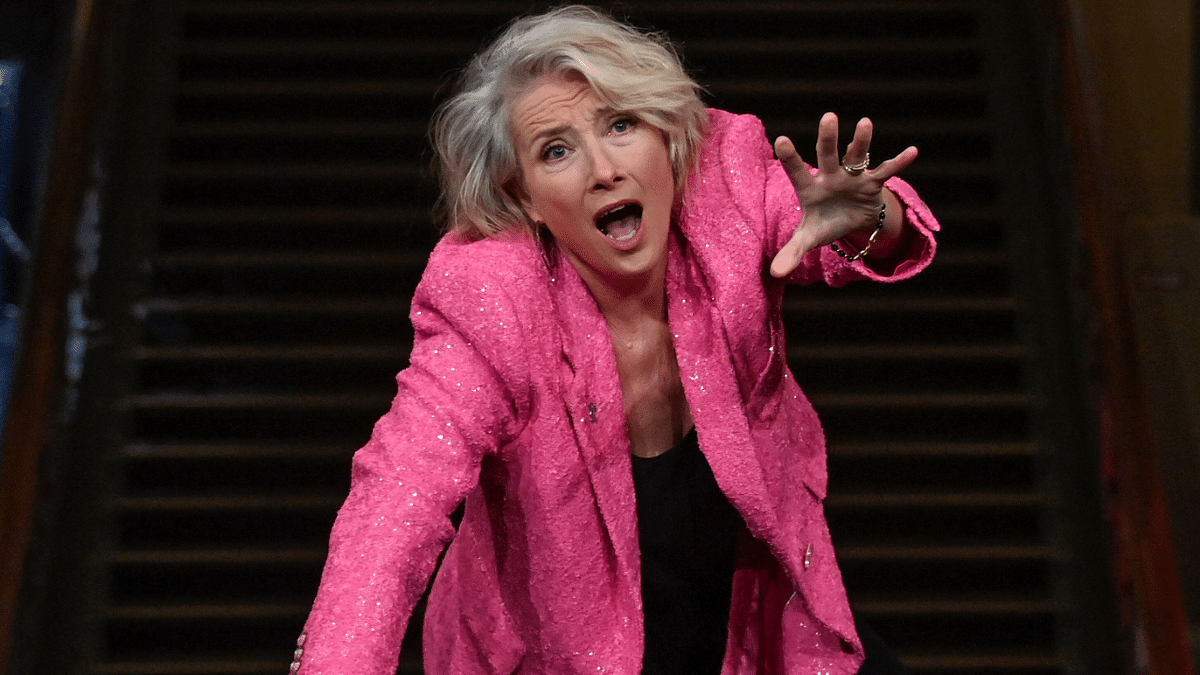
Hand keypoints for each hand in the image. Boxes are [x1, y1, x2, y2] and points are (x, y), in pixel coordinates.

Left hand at [769, 112, 917, 276]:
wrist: (851, 221)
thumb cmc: (825, 223)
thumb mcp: (808, 238)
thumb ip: (792, 252)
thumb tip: (775, 274)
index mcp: (810, 188)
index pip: (797, 171)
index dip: (790, 157)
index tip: (780, 140)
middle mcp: (830, 176)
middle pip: (827, 155)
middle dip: (828, 138)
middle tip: (828, 117)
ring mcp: (852, 177)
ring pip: (856, 156)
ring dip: (861, 141)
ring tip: (865, 122)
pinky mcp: (872, 183)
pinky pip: (886, 171)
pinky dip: (898, 163)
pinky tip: (912, 151)